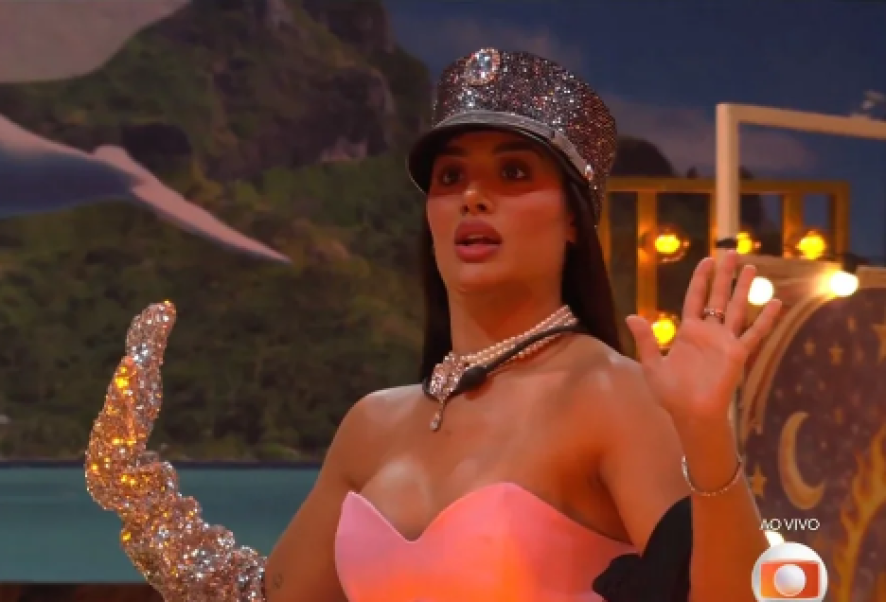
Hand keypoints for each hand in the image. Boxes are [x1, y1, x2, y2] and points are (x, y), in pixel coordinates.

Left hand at [625, 251, 781, 424]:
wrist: (689, 414)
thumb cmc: (671, 394)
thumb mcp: (652, 365)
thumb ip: (646, 340)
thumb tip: (632, 316)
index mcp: (688, 332)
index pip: (695, 298)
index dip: (701, 279)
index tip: (707, 260)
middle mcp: (708, 333)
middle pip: (718, 297)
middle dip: (724, 275)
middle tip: (732, 252)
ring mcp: (725, 342)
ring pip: (737, 308)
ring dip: (745, 289)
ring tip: (752, 268)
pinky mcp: (738, 354)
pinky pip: (755, 333)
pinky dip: (766, 318)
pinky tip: (776, 302)